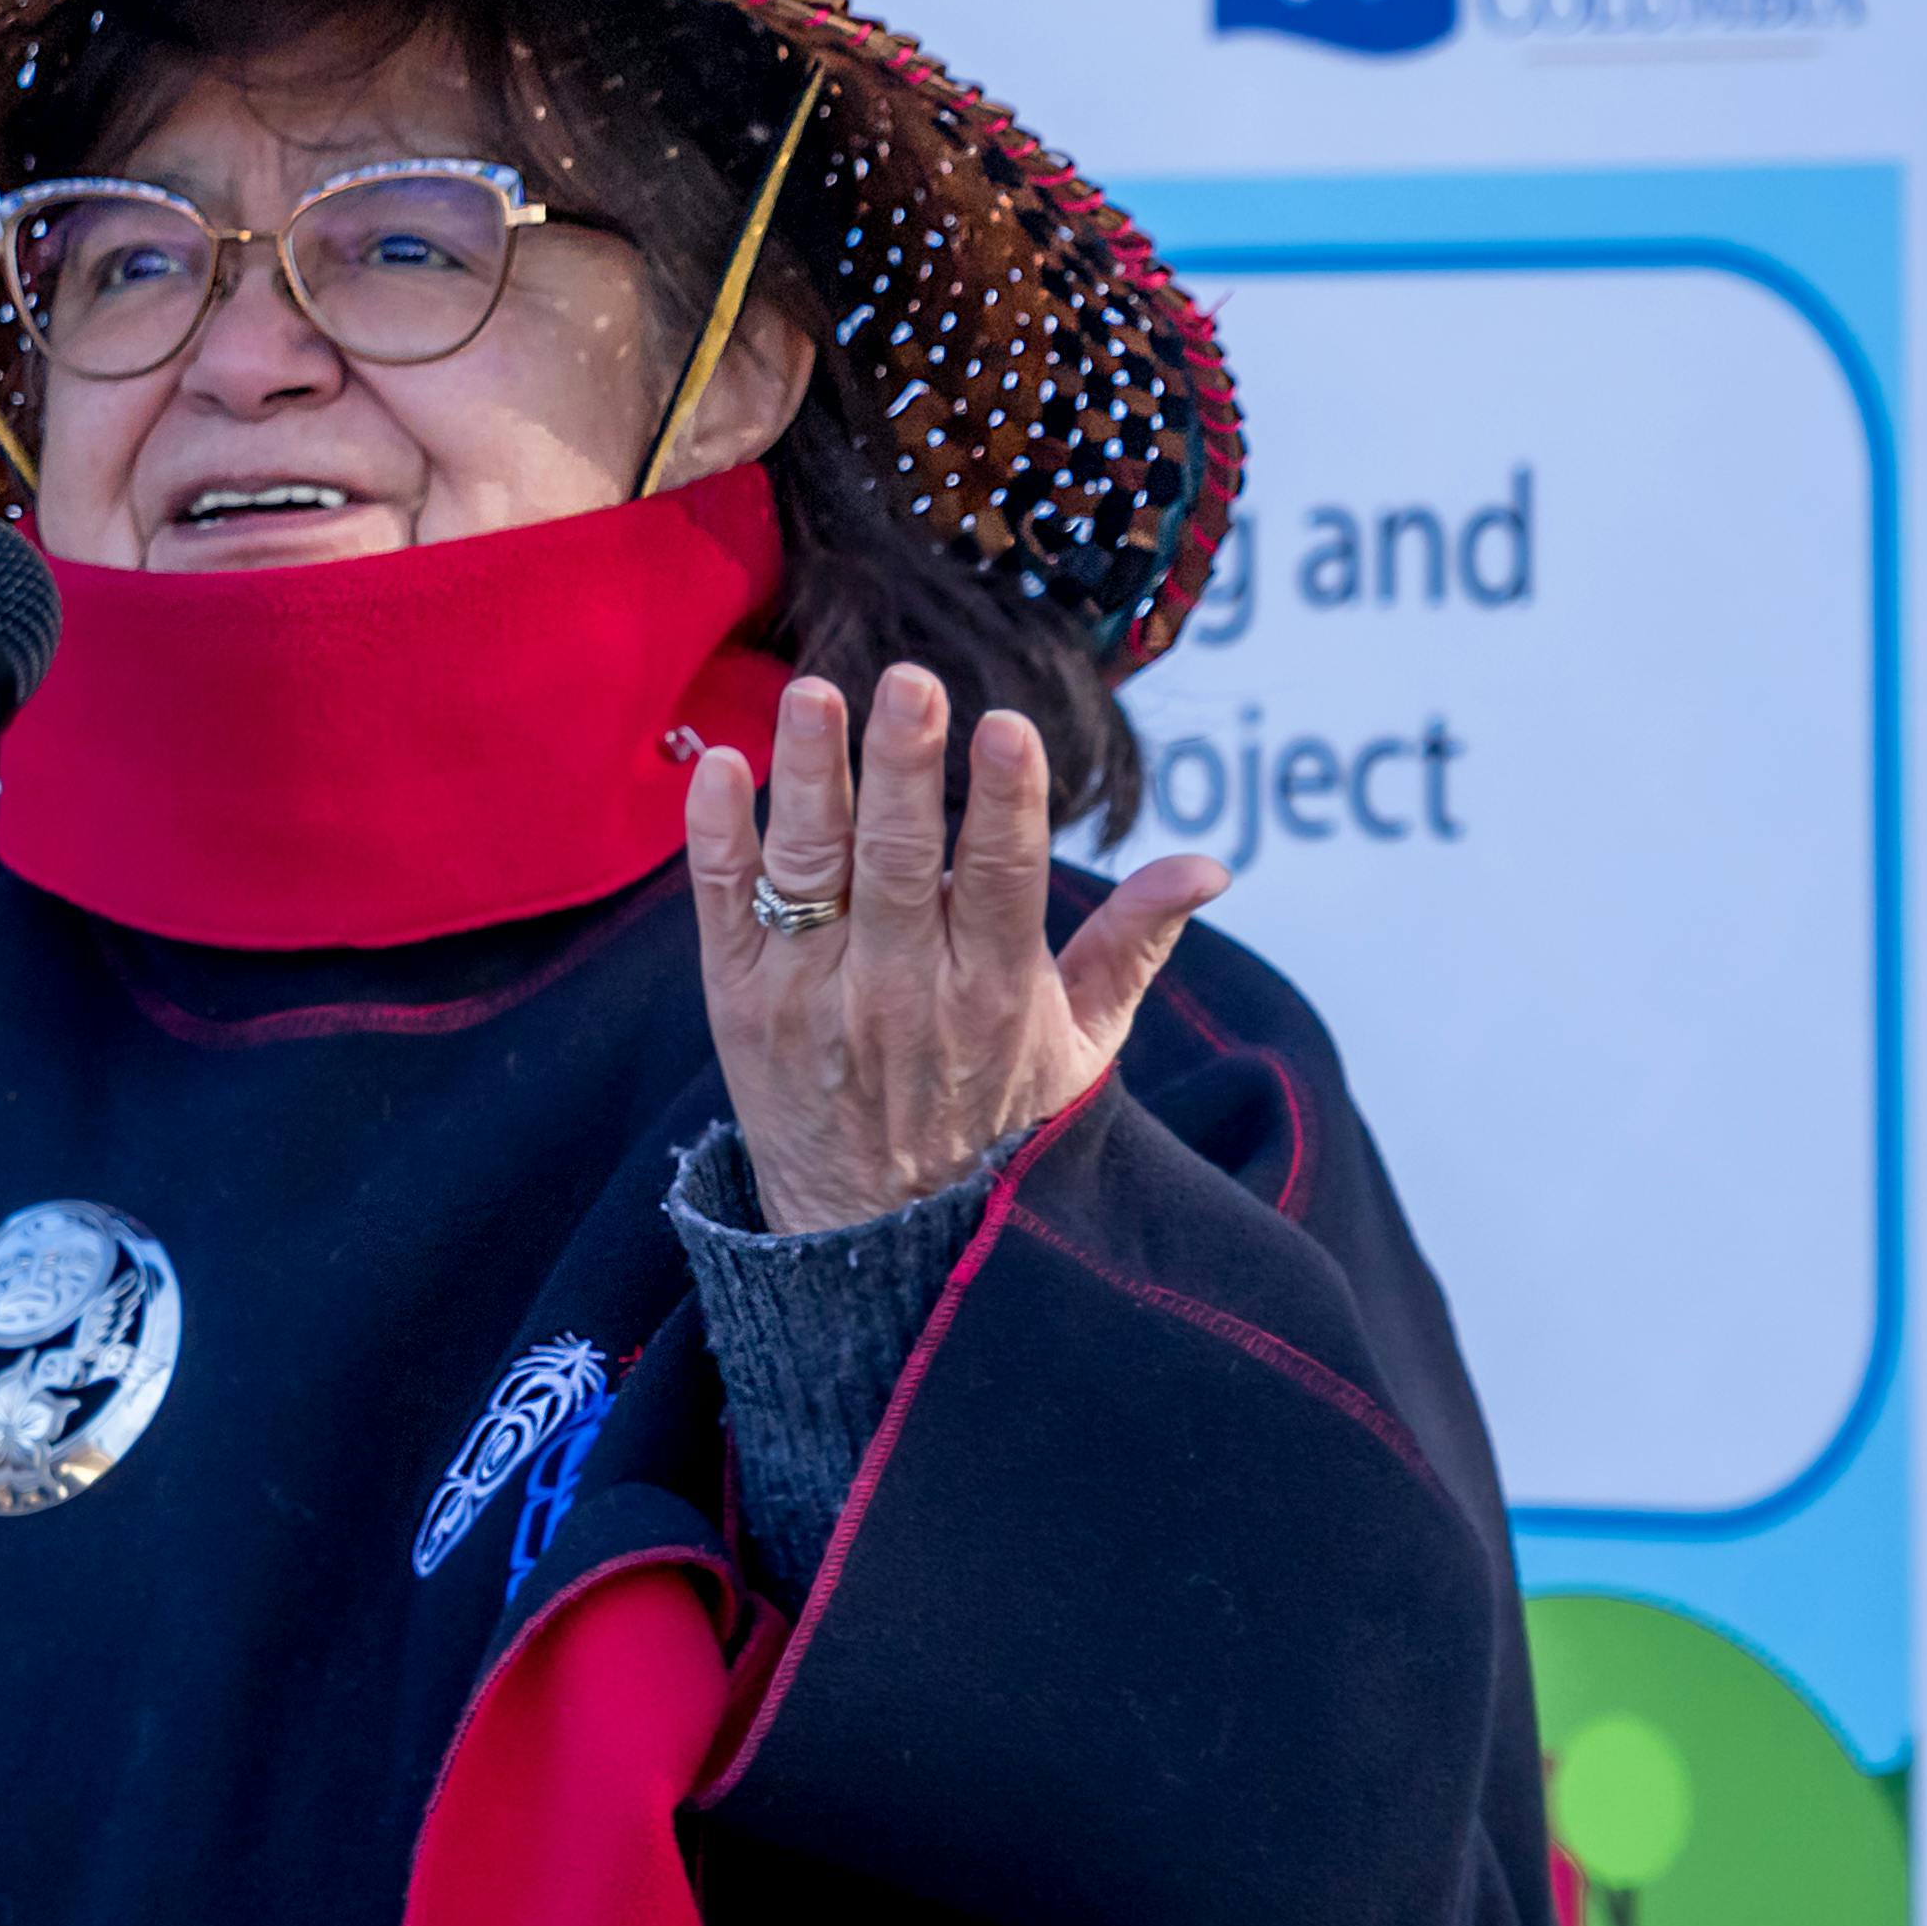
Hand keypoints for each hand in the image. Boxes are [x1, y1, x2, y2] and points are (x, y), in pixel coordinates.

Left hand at [680, 665, 1226, 1233]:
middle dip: (901, 766)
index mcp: (991, 993)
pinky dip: (717, 839)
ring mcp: (809, 996)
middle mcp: (897, 991)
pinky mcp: (738, 1004)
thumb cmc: (994, 1126)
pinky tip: (718, 765)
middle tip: (909, 680)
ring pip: (807, 870)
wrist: (876, 1245)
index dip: (1003, 803)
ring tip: (813, 693)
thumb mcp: (1081, 1047)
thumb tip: (1210, 866)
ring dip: (807, 776)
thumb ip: (1132, 945)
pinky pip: (723, 908)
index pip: (1000, 881)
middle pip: (897, 860)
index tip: (1006, 728)